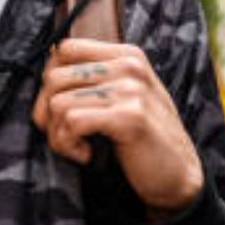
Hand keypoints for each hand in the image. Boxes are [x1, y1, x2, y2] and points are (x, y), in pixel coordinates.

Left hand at [31, 38, 203, 217]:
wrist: (178, 175)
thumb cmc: (144, 138)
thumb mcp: (125, 97)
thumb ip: (96, 80)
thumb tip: (46, 77)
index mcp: (127, 56)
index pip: (66, 49)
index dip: (49, 80)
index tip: (56, 108)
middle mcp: (129, 67)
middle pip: (54, 77)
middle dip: (46, 113)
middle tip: (63, 135)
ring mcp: (131, 90)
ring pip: (58, 103)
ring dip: (57, 134)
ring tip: (77, 147)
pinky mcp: (129, 117)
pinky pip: (72, 122)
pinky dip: (68, 144)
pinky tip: (87, 154)